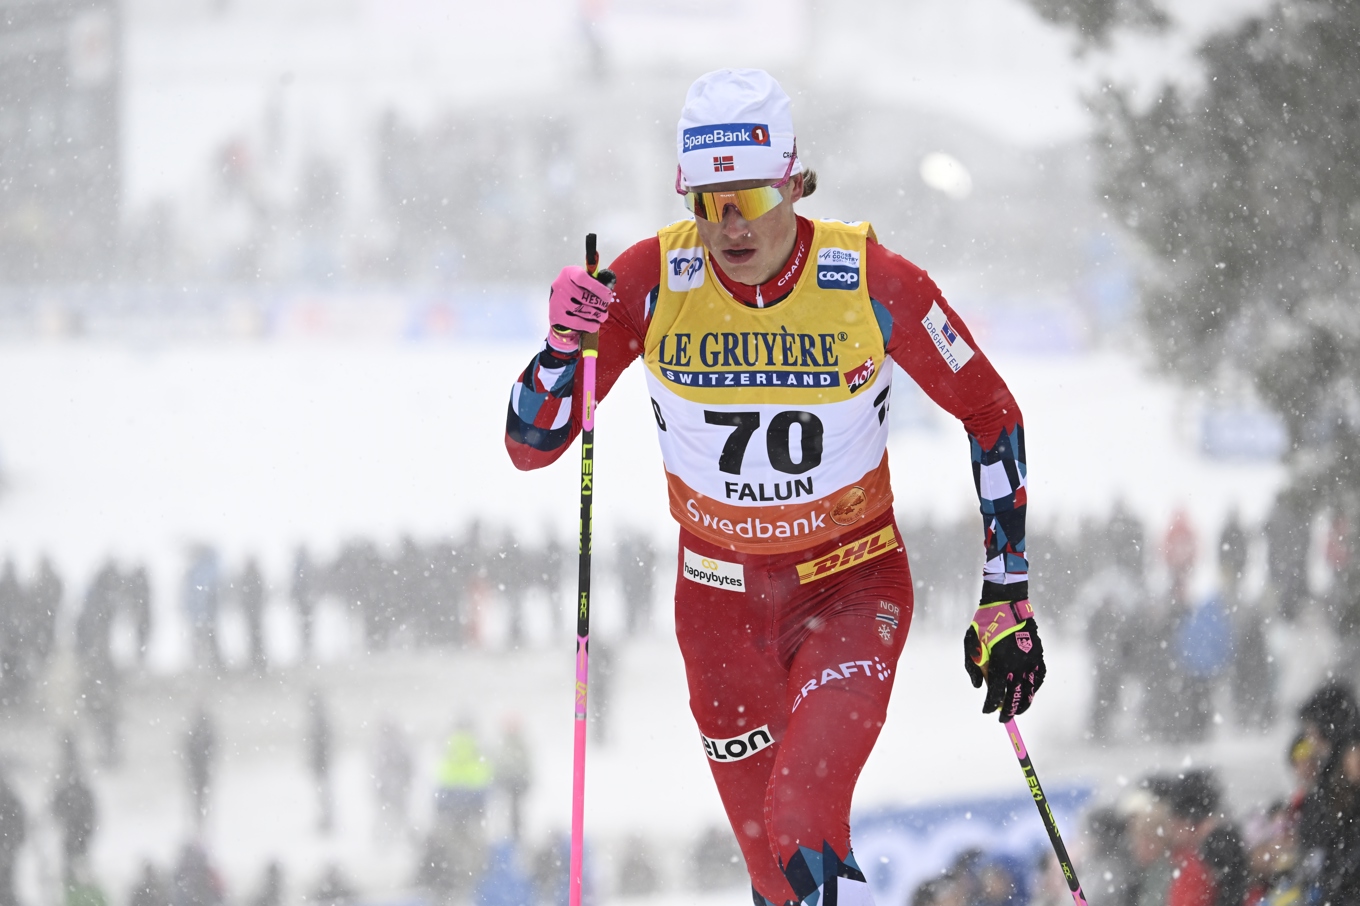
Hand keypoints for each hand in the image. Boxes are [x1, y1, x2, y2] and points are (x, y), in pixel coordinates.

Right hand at [546, 266, 613, 352]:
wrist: (558, 302)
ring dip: (597, 315)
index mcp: (569, 273)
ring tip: (603, 316)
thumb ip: (594, 281)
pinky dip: (589, 325)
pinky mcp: (557, 315)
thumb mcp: (582, 280)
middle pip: (585, 297)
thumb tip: (609, 290)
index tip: (608, 296)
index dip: (598, 288)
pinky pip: (577, 322)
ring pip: (583, 310)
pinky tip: (595, 325)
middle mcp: (561, 285)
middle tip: (605, 307)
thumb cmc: (576, 289)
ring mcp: (558, 301)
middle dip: (600, 304)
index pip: (583, 278)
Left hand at [963, 600, 1045, 720]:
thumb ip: (973, 666)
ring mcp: (1031, 660)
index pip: (996, 693)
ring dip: (1024, 703)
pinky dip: (1035, 688)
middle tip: (1003, 719)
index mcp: (1000, 663)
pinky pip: (1039, 677)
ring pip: (1030, 690)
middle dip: (1008, 711)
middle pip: (1014, 696)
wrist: (1007, 604)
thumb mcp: (970, 643)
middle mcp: (1018, 665)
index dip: (990, 705)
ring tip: (1017, 711)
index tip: (986, 712)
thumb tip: (979, 687)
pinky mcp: (1038, 654)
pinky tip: (1030, 693)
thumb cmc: (984, 623)